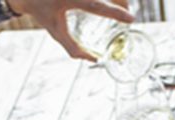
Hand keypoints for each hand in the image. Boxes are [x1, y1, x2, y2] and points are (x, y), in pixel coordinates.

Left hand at [8, 0, 132, 60]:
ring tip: (123, 7)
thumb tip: (93, 60)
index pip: (97, 6)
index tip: (131, 19)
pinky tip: (116, 1)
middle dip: (121, 2)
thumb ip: (73, 47)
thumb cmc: (42, 11)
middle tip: (128, 14)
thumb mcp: (55, 31)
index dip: (115, 13)